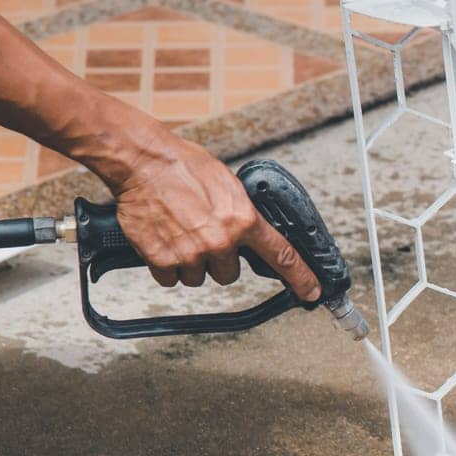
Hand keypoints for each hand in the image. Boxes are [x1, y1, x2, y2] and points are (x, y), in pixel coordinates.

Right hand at [111, 133, 321, 299]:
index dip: (300, 278)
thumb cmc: (184, 167)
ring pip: (198, 278)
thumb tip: (250, 230)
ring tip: (180, 234)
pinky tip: (164, 242)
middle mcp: (221, 241)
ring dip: (191, 263)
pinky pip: (170, 279)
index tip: (311, 292)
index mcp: (243, 220)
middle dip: (218, 261)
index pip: (281, 256)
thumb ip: (242, 213)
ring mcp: (191, 253)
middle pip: (228, 274)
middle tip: (202, 236)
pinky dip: (166, 266)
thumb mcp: (229, 185)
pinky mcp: (163, 259)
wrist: (144, 163)